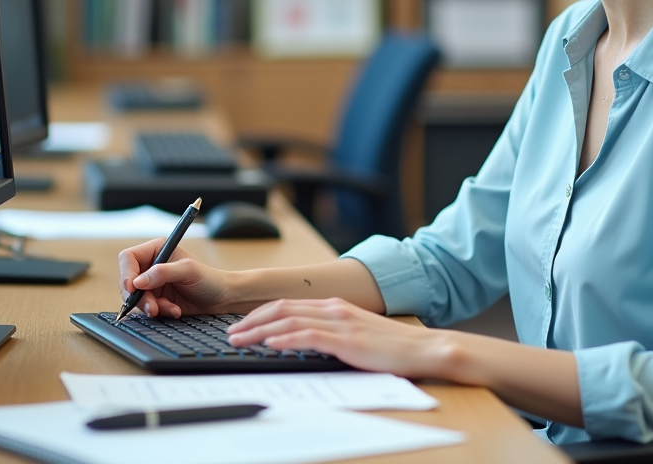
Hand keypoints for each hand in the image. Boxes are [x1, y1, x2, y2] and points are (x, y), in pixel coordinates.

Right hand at [117, 238, 229, 317]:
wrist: (221, 298)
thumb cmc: (209, 279)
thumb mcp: (188, 271)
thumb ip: (163, 273)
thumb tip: (138, 282)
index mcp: (157, 250)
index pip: (128, 258)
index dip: (127, 273)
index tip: (132, 289)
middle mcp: (151, 266)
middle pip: (128, 281)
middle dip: (139, 297)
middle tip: (152, 307)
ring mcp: (152, 284)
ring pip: (136, 298)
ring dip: (151, 306)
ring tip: (170, 308)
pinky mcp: (156, 300)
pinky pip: (147, 308)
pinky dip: (159, 312)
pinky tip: (175, 310)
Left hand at [225, 297, 453, 378]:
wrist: (421, 348)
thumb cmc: (390, 346)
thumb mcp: (354, 332)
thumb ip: (330, 331)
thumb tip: (301, 339)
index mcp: (334, 305)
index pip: (287, 304)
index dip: (260, 314)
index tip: (241, 325)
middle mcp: (334, 308)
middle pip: (282, 309)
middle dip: (252, 321)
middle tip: (231, 334)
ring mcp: (341, 323)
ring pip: (291, 320)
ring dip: (261, 330)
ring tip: (241, 340)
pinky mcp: (348, 340)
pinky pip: (311, 336)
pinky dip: (288, 338)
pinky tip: (272, 344)